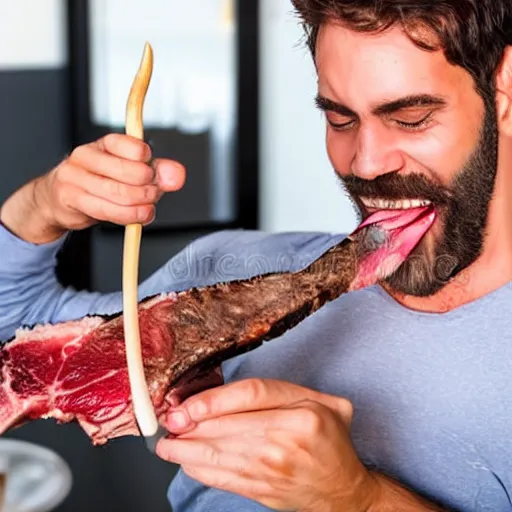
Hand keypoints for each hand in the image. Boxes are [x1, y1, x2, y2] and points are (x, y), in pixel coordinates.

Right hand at [0, 133, 185, 242]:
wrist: (59, 199)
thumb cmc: (99, 184)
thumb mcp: (131, 173)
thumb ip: (157, 172)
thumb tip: (177, 174)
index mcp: (104, 144)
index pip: (132, 145)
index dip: (148, 162)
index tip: (152, 172)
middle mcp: (86, 155)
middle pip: (130, 172)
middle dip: (149, 187)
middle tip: (154, 194)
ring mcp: (75, 175)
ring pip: (119, 193)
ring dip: (141, 204)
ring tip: (148, 207)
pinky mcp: (71, 197)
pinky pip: (107, 210)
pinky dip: (130, 216)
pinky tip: (140, 215)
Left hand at [156, 379, 377, 511]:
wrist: (343, 491)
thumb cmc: (330, 440)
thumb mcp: (326, 403)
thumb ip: (286, 391)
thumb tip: (235, 389)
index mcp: (303, 414)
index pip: (251, 396)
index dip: (214, 399)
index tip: (188, 403)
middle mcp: (284, 440)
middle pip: (226, 426)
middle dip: (190, 424)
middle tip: (167, 419)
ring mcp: (270, 469)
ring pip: (218, 454)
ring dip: (185, 449)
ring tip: (164, 443)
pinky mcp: (259, 489)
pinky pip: (221, 478)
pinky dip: (198, 469)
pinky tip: (182, 461)